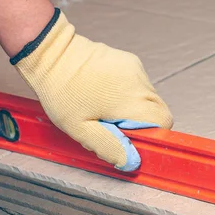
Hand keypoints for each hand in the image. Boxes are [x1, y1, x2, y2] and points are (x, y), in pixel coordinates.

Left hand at [11, 8, 172, 170]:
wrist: (51, 53)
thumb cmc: (61, 90)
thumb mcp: (80, 129)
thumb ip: (109, 147)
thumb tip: (132, 161)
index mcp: (131, 99)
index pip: (163, 122)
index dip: (148, 134)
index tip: (124, 134)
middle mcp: (139, 81)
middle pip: (158, 110)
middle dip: (139, 122)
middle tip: (109, 121)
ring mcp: (136, 68)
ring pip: (149, 98)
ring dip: (133, 107)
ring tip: (103, 105)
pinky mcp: (130, 60)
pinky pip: (139, 84)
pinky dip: (128, 93)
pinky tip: (104, 91)